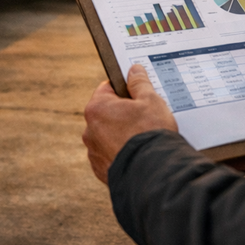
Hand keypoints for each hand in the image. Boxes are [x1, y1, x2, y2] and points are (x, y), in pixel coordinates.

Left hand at [82, 64, 177, 184]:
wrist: (154, 174)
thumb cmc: (151, 133)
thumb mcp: (150, 100)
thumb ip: (140, 83)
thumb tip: (134, 70)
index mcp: (97, 108)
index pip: (107, 88)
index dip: (125, 89)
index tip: (137, 94)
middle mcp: (89, 130)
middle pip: (108, 112)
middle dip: (124, 113)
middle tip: (145, 117)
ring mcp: (94, 152)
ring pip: (109, 135)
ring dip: (122, 134)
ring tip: (143, 138)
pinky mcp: (101, 170)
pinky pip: (111, 154)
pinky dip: (122, 152)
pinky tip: (138, 153)